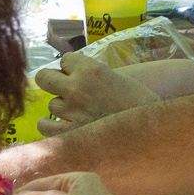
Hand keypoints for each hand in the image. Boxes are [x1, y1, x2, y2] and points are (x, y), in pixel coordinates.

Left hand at [35, 54, 157, 133]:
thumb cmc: (141, 106)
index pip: (65, 59)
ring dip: (62, 108)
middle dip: (52, 82)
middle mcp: (76, 87)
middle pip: (44, 77)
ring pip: (51, 104)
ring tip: (78, 115)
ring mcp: (70, 111)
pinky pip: (44, 125)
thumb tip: (76, 75)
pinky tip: (63, 127)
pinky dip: (52, 126)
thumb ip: (95, 76)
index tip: (79, 76)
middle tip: (64, 90)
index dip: (71, 68)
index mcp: (92, 69)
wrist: (150, 135)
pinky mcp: (67, 133)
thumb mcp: (120, 79)